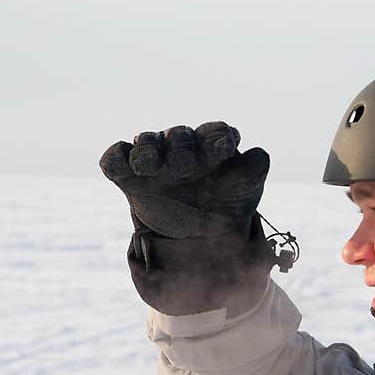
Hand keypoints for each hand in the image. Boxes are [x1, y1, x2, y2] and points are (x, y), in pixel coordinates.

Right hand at [100, 121, 268, 238]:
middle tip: (185, 168)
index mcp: (211, 147)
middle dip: (181, 148)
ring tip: (149, 165)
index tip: (226, 147)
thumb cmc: (224, 207)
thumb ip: (254, 171)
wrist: (196, 241)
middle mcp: (181, 148)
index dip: (218, 137)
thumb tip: (260, 154)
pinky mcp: (127, 176)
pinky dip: (115, 158)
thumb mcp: (246, 193)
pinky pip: (115, 159)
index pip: (214, 133)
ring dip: (147, 149)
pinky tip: (125, 168)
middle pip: (179, 136)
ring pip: (146, 142)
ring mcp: (153, 161)